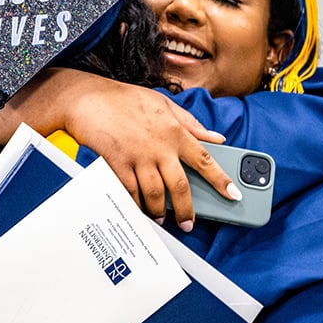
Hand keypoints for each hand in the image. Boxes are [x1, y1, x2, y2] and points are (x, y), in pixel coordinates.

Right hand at [63, 76, 238, 229]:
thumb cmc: (125, 99)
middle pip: (180, 186)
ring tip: (161, 218)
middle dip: (186, 209)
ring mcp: (138, 157)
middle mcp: (159, 146)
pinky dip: (136, 204)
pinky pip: (131, 192)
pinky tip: (139, 208)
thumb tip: (216, 137)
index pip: (204, 159)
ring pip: (155, 194)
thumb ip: (191, 123)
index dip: (221, 179)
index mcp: (174, 130)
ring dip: (159, 211)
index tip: (233, 194)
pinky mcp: (118, 165)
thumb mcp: (164, 103)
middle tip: (188, 223)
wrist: (88, 98)